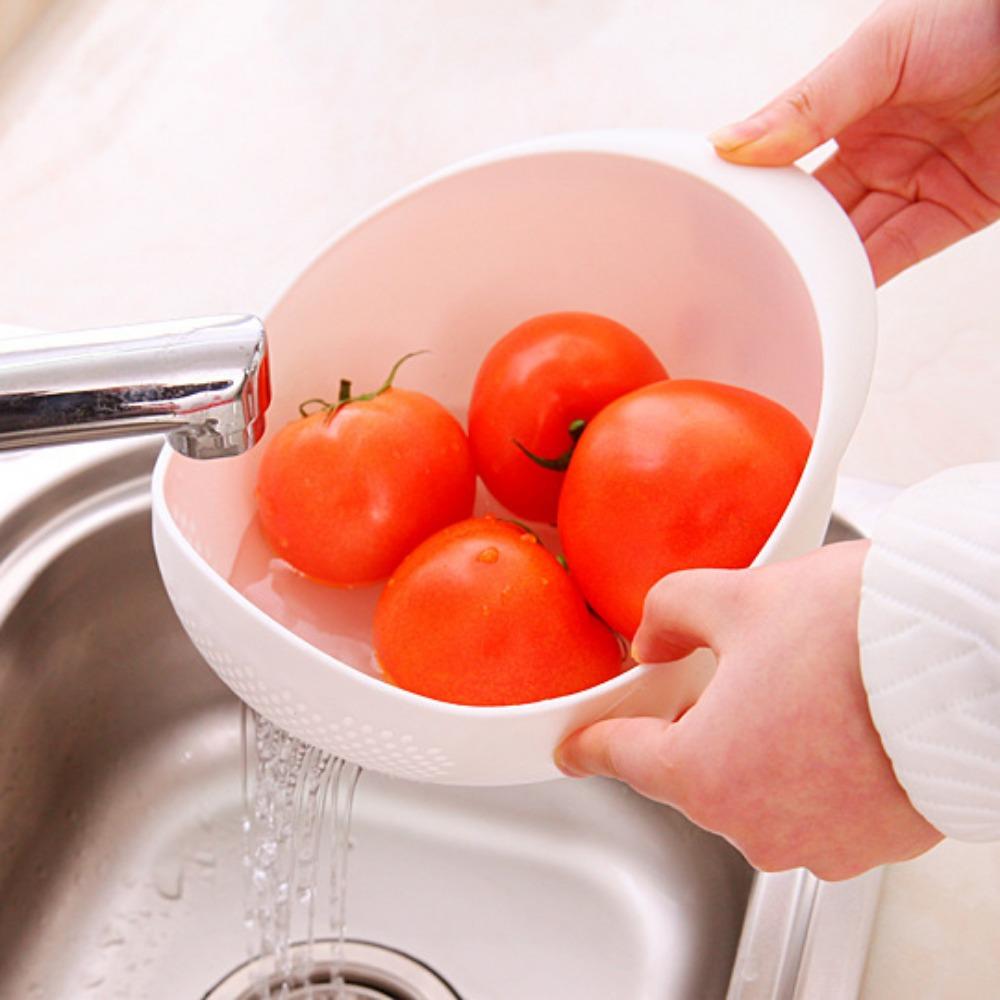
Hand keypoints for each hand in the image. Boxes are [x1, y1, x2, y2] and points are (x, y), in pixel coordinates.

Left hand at [557, 541, 942, 879]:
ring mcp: (817, 843)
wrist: (967, 660)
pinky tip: (832, 722)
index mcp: (704, 772)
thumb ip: (669, 613)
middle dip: (696, 724)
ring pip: (754, 790)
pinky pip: (811, 806)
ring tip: (796, 689)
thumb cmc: (855, 636)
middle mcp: (755, 824)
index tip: (574, 748)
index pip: (621, 758)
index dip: (590, 743)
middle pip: (692, 772)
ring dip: (758, 747)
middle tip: (727, 671)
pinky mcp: (871, 844)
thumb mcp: (734, 597)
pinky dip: (808, 769)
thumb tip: (653, 638)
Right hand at [710, 0, 999, 284]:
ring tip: (781, 289)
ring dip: (820, 267)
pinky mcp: (955, 213)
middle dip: (784, 239)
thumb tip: (731, 145)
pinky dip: (864, 279)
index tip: (717, 217)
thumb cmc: (978, 14)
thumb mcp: (881, 48)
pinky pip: (899, 253)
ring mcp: (916, 183)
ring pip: (852, 240)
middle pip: (817, 211)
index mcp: (850, 107)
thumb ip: (809, 102)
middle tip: (744, 265)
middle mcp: (880, 150)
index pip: (786, 162)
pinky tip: (829, 294)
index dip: (755, 191)